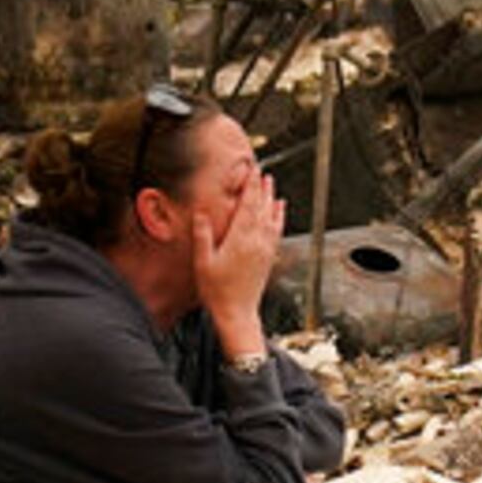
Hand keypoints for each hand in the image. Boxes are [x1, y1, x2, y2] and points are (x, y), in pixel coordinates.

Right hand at [201, 176, 284, 355]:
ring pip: (271, 216)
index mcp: (240, 239)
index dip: (250, 186)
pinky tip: (280, 208)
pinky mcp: (268, 257)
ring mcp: (265, 249)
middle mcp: (256, 241)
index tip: (251, 170)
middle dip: (261, 187)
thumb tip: (201, 212)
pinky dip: (279, 216)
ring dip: (271, 198)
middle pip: (261, 207)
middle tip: (261, 170)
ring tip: (271, 182)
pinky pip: (276, 230)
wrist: (237, 313)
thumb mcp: (203, 262)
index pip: (247, 205)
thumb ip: (203, 235)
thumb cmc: (217, 290)